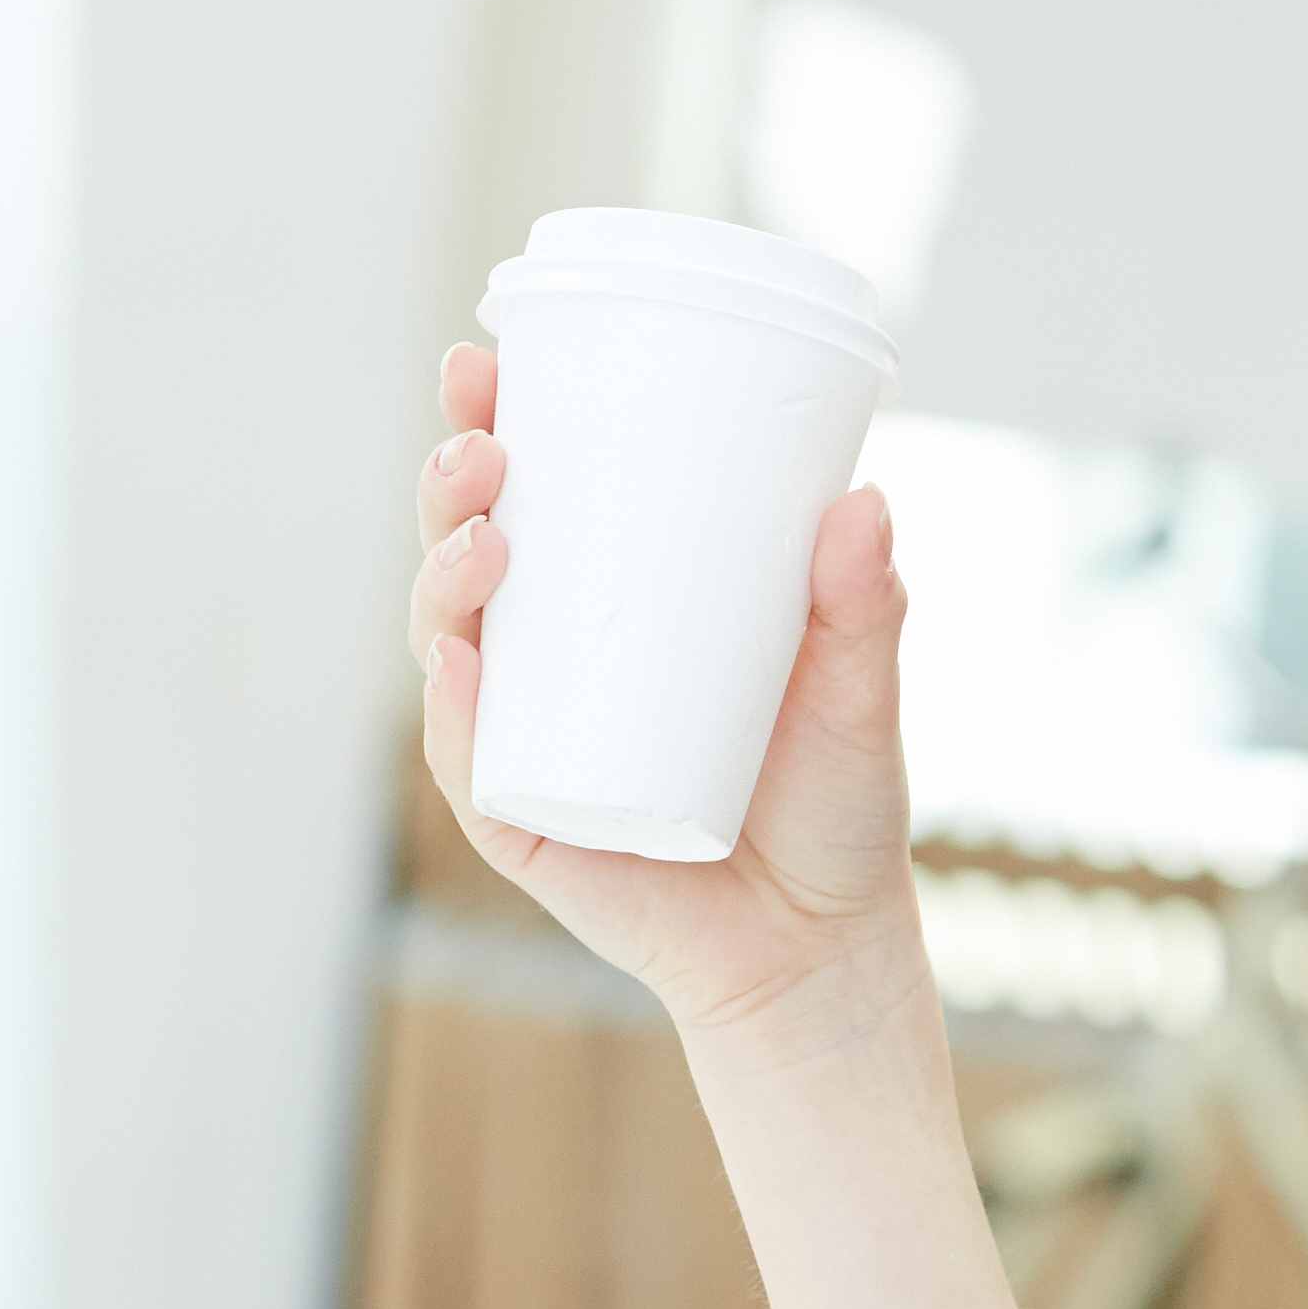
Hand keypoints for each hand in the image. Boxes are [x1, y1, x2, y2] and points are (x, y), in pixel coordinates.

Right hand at [404, 335, 934, 1041]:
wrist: (824, 946)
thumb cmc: (834, 802)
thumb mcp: (858, 688)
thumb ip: (864, 602)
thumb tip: (864, 500)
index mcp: (613, 605)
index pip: (535, 496)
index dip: (493, 424)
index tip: (486, 362)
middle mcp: (552, 663)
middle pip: (470, 551)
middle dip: (453, 484)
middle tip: (486, 449)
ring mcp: (527, 740)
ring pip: (451, 642)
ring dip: (443, 577)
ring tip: (487, 543)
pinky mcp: (524, 823)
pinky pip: (471, 761)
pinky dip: (455, 710)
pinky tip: (461, 662)